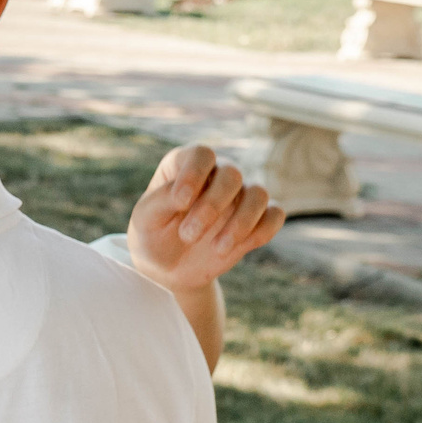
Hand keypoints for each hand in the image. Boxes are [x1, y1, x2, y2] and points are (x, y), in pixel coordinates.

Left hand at [127, 144, 283, 292]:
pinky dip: (262, 231)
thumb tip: (184, 195)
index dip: (194, 174)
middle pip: (231, 174)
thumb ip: (161, 200)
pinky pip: (275, 215)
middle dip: (212, 207)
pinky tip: (239, 248)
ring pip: (259, 194)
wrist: (168, 268)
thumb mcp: (146, 218)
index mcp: (186, 164)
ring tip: (217, 249)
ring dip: (240, 223)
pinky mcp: (257, 219)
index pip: (202, 154)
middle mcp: (217, 174)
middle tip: (188, 236)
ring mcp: (240, 195)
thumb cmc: (153, 235)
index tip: (180, 203)